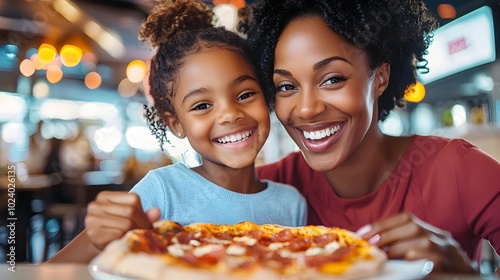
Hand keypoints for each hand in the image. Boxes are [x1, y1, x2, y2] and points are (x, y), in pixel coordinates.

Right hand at [85, 191, 160, 250]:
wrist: (99, 245)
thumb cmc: (116, 228)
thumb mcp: (129, 217)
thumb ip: (143, 213)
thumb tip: (156, 211)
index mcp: (105, 196)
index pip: (134, 199)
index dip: (143, 213)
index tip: (145, 223)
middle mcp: (95, 205)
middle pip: (131, 211)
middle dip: (141, 224)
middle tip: (143, 233)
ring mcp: (92, 219)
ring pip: (126, 223)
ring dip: (134, 232)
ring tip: (133, 236)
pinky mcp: (93, 233)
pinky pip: (119, 234)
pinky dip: (125, 238)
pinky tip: (122, 240)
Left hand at [356, 212, 476, 273]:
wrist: (467, 278)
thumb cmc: (439, 265)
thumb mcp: (424, 248)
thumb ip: (404, 242)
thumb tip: (373, 241)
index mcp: (432, 230)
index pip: (406, 218)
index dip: (383, 224)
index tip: (364, 232)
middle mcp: (440, 236)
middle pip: (412, 227)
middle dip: (386, 234)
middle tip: (369, 243)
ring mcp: (445, 250)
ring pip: (420, 242)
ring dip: (396, 248)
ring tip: (382, 255)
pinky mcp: (446, 265)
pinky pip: (427, 259)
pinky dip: (411, 260)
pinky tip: (400, 264)